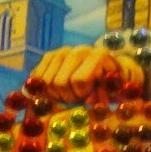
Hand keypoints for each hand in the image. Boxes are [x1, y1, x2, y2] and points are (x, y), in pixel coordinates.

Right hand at [28, 45, 145, 104]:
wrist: (109, 70)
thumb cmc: (112, 85)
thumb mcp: (113, 93)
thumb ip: (102, 98)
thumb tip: (87, 101)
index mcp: (98, 56)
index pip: (78, 80)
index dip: (81, 94)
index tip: (88, 97)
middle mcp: (79, 50)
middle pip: (59, 82)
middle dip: (67, 96)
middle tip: (77, 98)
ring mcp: (63, 51)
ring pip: (46, 80)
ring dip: (56, 93)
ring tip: (69, 93)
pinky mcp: (50, 55)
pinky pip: (37, 75)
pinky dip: (44, 87)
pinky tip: (56, 90)